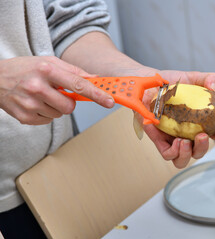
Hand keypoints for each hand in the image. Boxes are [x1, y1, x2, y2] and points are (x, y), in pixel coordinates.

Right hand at [0, 56, 114, 124]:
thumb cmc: (26, 68)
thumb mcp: (49, 62)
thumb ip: (74, 71)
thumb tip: (96, 79)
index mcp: (46, 69)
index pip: (78, 84)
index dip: (96, 94)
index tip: (109, 101)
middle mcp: (37, 86)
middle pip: (70, 106)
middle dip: (68, 102)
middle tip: (56, 93)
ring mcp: (29, 104)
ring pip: (60, 114)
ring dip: (55, 107)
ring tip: (41, 96)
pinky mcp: (24, 117)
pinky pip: (48, 121)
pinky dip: (45, 113)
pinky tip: (34, 103)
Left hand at [139, 69, 214, 167]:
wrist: (148, 83)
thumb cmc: (170, 83)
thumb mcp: (192, 78)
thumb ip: (209, 78)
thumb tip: (214, 86)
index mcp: (198, 123)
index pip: (214, 134)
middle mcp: (187, 133)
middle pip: (199, 151)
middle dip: (203, 147)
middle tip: (201, 136)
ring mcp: (172, 139)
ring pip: (182, 159)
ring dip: (187, 154)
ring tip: (184, 141)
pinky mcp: (158, 140)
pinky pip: (167, 153)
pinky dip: (172, 150)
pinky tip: (173, 140)